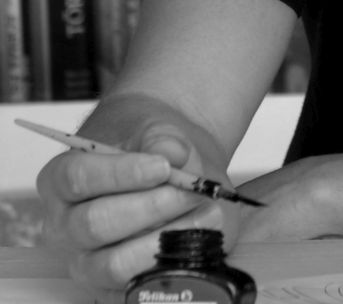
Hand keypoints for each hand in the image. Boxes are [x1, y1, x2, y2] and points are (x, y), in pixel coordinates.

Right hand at [37, 125, 240, 302]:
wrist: (168, 170)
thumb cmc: (150, 148)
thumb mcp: (155, 129)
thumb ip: (162, 138)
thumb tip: (173, 153)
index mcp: (61, 180)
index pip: (77, 178)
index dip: (121, 173)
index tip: (162, 167)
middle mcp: (64, 226)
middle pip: (95, 224)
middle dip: (151, 207)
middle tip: (191, 192)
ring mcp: (85, 262)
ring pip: (114, 264)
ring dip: (165, 240)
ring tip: (206, 214)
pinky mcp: (111, 289)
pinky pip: (136, 288)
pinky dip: (172, 266)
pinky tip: (201, 240)